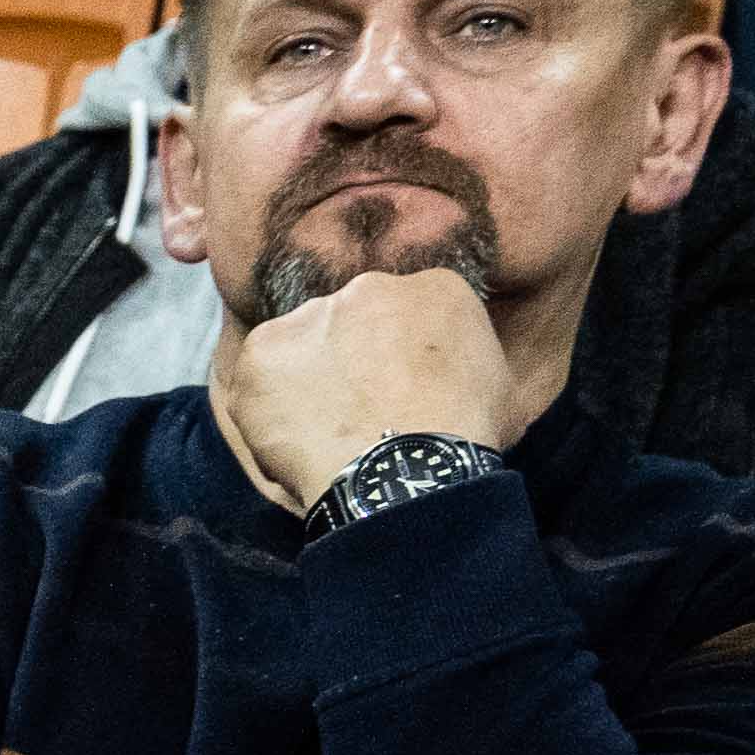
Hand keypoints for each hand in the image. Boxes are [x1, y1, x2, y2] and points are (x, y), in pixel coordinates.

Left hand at [211, 261, 517, 511]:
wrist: (406, 467)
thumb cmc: (462, 437)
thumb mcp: (499, 388)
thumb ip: (469, 365)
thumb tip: (461, 381)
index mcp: (435, 288)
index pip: (404, 311)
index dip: (392, 354)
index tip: (391, 388)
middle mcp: (370, 287)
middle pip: (347, 321)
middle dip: (345, 360)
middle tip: (350, 411)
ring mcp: (312, 314)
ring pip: (298, 345)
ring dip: (303, 382)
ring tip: (319, 431)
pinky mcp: (263, 348)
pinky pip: (255, 377)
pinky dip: (264, 406)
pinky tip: (289, 438)